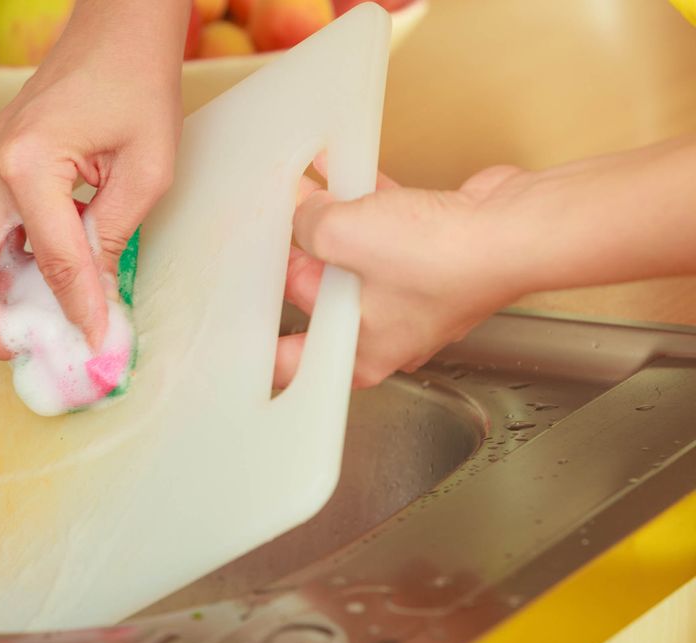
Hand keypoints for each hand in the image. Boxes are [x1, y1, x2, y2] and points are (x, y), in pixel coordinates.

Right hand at [0, 2, 186, 358]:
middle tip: (34, 353)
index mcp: (25, 164)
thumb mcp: (145, 170)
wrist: (114, 30)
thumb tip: (94, 304)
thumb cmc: (135, 82)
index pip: (50, 266)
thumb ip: (111, 241)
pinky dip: (1, 274)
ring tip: (43, 328)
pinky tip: (42, 288)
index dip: (76, 314)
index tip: (97, 346)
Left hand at [275, 155, 530, 387]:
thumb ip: (307, 226)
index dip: (260, 343)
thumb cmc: (444, 259)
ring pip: (354, 259)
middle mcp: (386, 330)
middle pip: (319, 298)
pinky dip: (366, 204)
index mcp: (359, 353)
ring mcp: (411, 292)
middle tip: (269, 232)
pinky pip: (387, 229)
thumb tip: (304, 212)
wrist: (513, 230)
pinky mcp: (433, 255)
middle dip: (296, 260)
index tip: (236, 327)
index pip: (292, 362)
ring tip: (299, 192)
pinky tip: (344, 171)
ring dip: (329, 223)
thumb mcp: (342, 235)